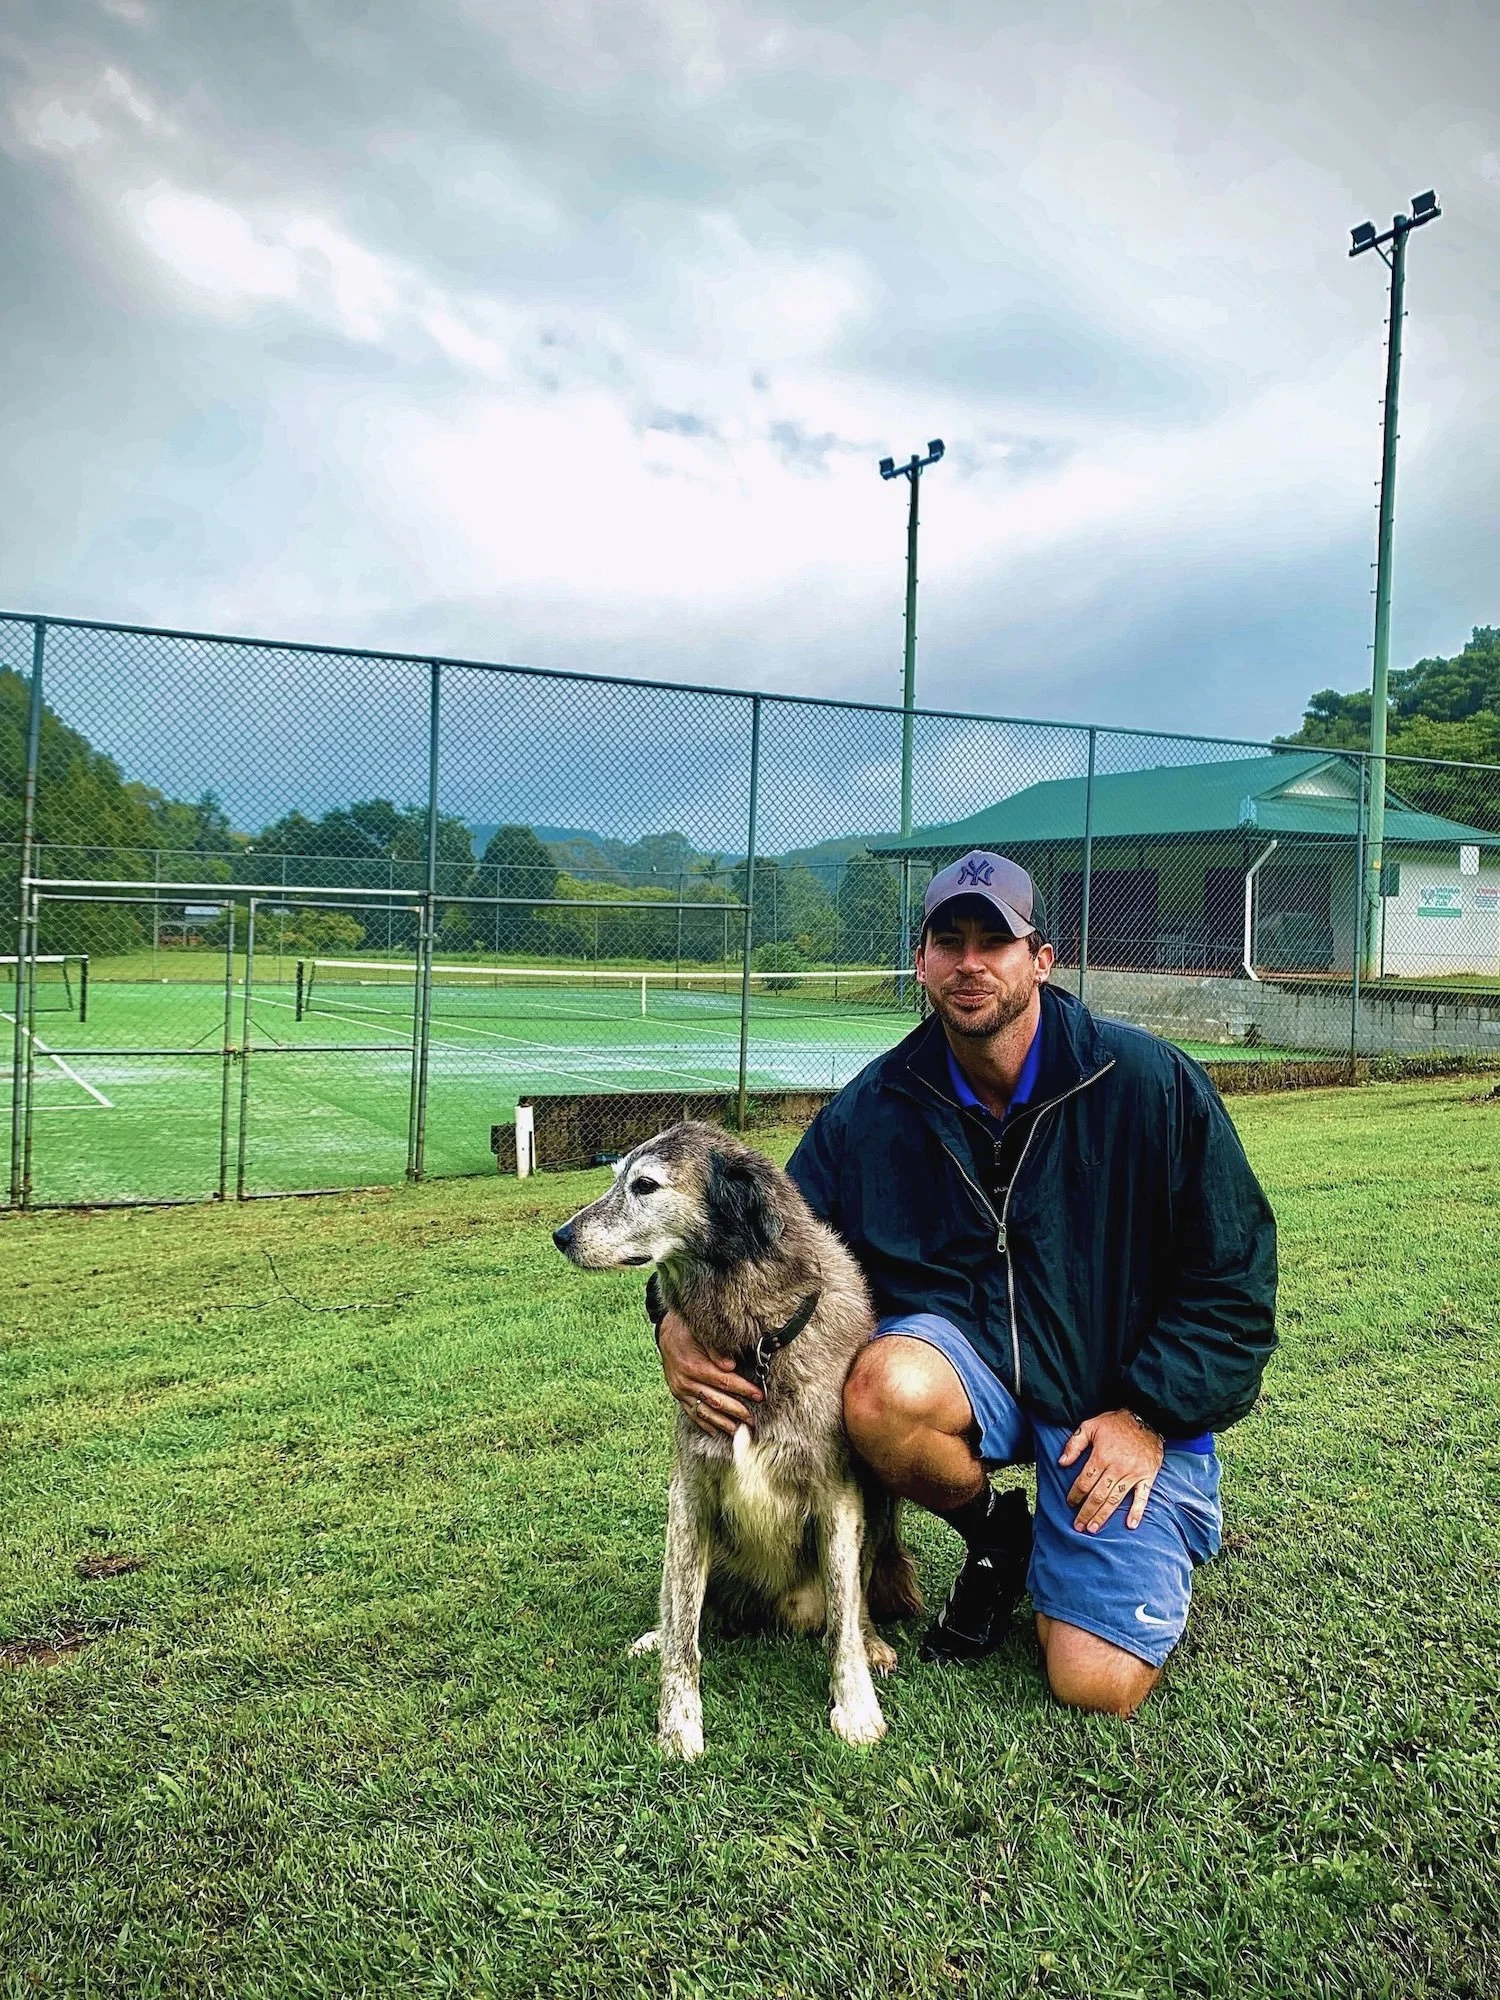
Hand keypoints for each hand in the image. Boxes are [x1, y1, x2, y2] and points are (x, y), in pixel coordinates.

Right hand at [657, 1310, 761, 1437]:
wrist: (666, 1332)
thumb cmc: (688, 1332)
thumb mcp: (702, 1334)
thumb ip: (716, 1350)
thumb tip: (731, 1366)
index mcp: (695, 1366)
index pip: (725, 1382)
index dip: (744, 1390)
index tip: (759, 1395)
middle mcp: (686, 1382)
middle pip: (717, 1401)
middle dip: (738, 1411)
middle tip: (753, 1419)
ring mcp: (680, 1391)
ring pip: (705, 1412)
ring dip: (723, 1423)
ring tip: (739, 1430)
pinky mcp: (678, 1395)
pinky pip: (692, 1414)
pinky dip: (705, 1424)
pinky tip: (716, 1431)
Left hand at [1058, 1409, 1163, 1533]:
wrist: (1148, 1417)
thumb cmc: (1117, 1422)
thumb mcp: (1091, 1425)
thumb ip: (1075, 1444)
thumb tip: (1062, 1462)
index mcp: (1101, 1456)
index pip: (1084, 1482)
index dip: (1075, 1494)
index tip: (1070, 1503)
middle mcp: (1117, 1468)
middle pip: (1098, 1495)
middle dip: (1086, 1512)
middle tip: (1078, 1526)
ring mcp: (1133, 1474)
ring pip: (1115, 1500)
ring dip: (1103, 1516)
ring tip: (1093, 1528)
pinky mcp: (1147, 1477)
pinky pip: (1142, 1497)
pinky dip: (1137, 1512)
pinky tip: (1130, 1525)